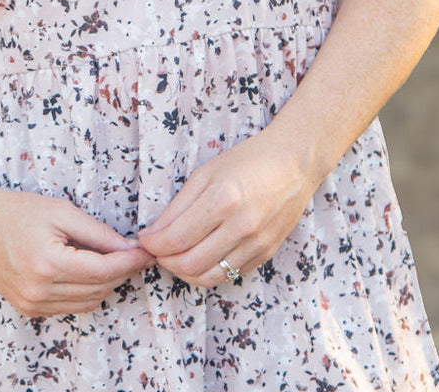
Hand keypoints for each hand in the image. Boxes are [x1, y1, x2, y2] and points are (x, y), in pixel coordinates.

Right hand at [0, 186, 154, 317]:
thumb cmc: (17, 210)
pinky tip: (85, 270)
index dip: (130, 262)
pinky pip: (69, 307)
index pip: (103, 271)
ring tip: (111, 260)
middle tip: (135, 253)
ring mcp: (32, 303)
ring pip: (87, 303)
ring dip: (105, 284)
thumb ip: (96, 232)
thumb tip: (127, 248)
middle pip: (98, 289)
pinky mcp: (28, 308)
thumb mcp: (61, 211)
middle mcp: (39, 290)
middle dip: (122, 272)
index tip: (147, 252)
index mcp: (48, 263)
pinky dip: (84, 292)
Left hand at [137, 130, 315, 286]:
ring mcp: (257, 243)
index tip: (144, 238)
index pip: (176, 238)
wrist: (294, 163)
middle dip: (164, 261)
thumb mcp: (205, 173)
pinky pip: (229, 275)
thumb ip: (178, 206)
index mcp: (223, 199)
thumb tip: (154, 234)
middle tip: (156, 249)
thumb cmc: (246, 161)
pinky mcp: (266, 253)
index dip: (153, 244)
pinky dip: (208, 271)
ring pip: (209, 277)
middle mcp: (241, 226)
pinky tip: (201, 255)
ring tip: (175, 256)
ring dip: (184, 271)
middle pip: (190, 264)